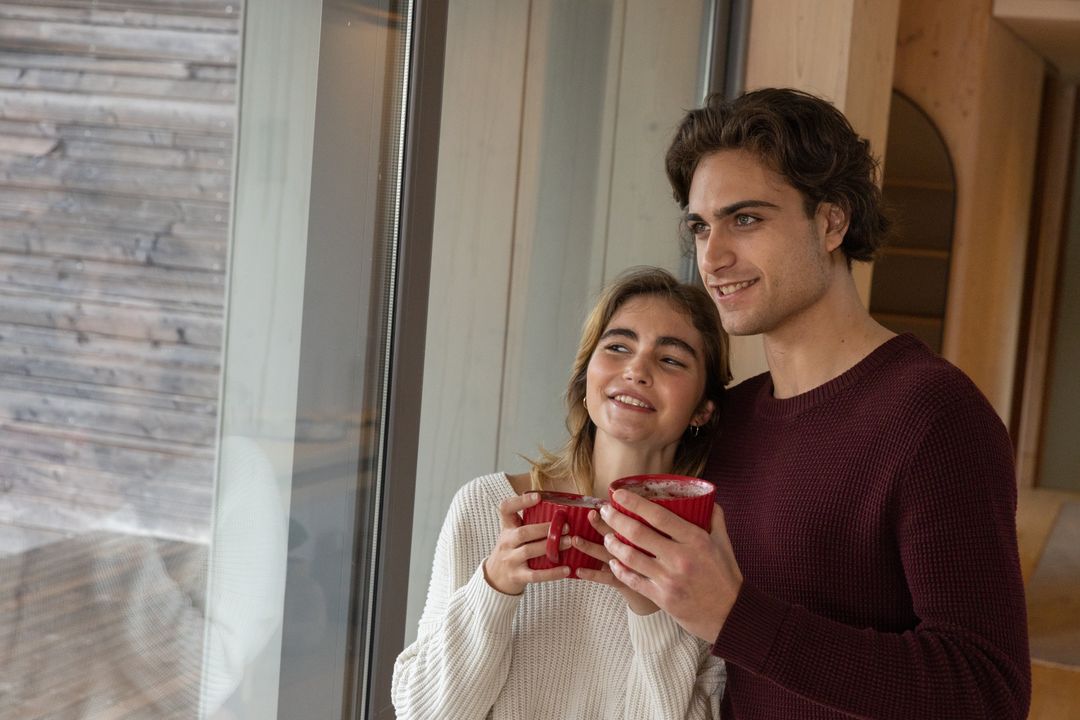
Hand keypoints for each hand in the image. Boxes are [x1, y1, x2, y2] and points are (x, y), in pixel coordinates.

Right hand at [483, 493, 570, 594]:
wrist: (495, 578)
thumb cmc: (512, 550)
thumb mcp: (513, 534)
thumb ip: (529, 523)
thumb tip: (560, 510)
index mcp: (507, 527)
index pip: (506, 509)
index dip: (521, 501)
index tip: (538, 496)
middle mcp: (506, 542)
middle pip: (523, 532)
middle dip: (545, 528)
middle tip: (566, 526)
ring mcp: (510, 560)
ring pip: (529, 551)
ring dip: (550, 546)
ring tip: (570, 542)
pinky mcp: (517, 576)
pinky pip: (535, 575)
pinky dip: (552, 573)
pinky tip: (566, 569)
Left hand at [599, 491, 742, 641]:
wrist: (730, 615)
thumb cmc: (725, 576)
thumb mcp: (723, 543)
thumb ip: (714, 517)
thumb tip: (705, 498)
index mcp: (695, 540)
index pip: (658, 516)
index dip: (635, 503)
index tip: (619, 494)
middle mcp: (680, 557)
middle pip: (638, 534)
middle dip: (616, 519)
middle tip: (605, 511)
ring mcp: (668, 579)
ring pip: (630, 556)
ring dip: (613, 544)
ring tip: (606, 536)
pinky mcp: (661, 597)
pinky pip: (633, 580)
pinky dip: (619, 569)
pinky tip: (613, 562)